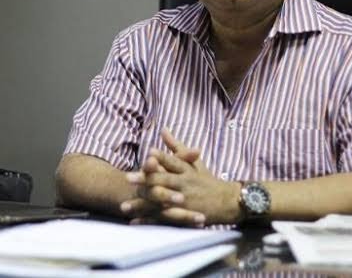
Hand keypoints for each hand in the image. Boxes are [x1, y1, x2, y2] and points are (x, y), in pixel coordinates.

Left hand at [120, 129, 238, 226]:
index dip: (161, 157)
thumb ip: (176, 147)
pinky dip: (148, 220)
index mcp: (186, 170)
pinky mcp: (182, 216)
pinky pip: (162, 218)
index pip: (173, 161)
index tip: (148, 152)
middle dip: (146, 180)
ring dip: (141, 204)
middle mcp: (184, 185)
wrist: (227, 202)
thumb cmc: (207, 181)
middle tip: (128, 178)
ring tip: (124, 206)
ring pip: (160, 202)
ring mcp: (183, 201)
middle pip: (164, 181)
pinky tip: (134, 221)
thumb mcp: (194, 162)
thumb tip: (163, 129)